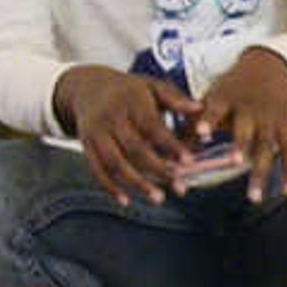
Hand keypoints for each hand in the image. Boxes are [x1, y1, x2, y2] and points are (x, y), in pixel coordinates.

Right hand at [56, 65, 199, 202]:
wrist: (87, 86)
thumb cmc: (130, 89)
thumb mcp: (152, 86)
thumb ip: (176, 99)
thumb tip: (200, 109)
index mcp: (131, 100)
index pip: (152, 126)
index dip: (171, 145)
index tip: (190, 162)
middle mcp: (111, 116)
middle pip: (134, 148)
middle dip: (158, 170)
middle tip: (180, 188)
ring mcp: (96, 131)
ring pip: (115, 162)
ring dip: (137, 183)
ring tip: (159, 199)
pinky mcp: (85, 144)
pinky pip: (96, 169)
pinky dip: (110, 187)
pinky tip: (126, 201)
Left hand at [190, 47, 286, 199]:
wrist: (270, 67)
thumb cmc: (233, 88)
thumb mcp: (212, 96)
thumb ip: (193, 123)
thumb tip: (173, 152)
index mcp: (226, 99)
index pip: (215, 109)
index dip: (208, 121)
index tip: (201, 134)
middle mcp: (250, 110)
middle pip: (245, 132)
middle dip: (241, 147)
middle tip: (234, 163)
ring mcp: (270, 120)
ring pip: (267, 148)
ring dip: (261, 172)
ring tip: (254, 196)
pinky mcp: (286, 128)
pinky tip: (285, 191)